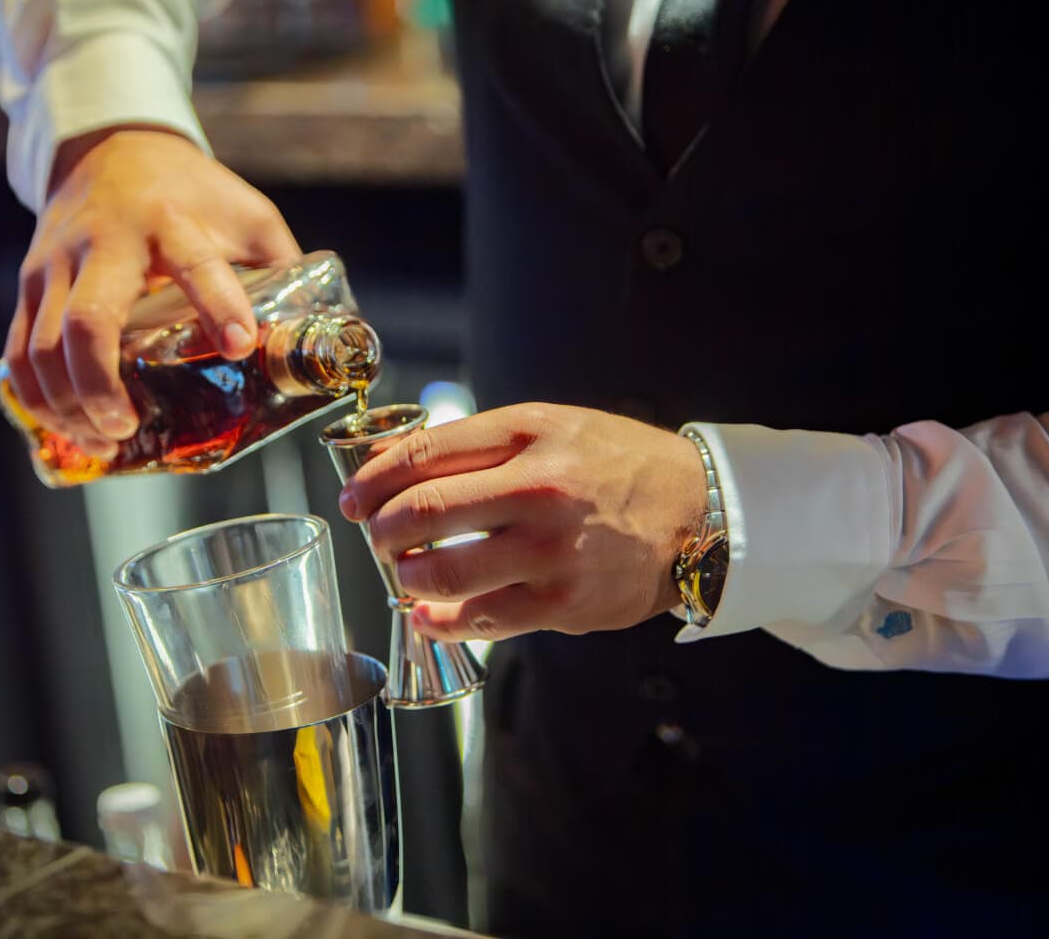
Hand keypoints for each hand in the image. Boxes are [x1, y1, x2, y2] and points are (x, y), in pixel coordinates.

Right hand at [4, 127, 299, 456]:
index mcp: (169, 221)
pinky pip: (18, 350)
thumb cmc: (188, 192)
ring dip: (67, 405)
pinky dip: (38, 398)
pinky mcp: (30, 285)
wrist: (107, 147)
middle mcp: (104, 242)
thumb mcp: (247, 213)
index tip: (242, 344)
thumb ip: (282, 267)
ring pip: (41, 346)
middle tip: (126, 429)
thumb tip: (317, 341)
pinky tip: (67, 428)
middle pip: (88, 322)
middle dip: (101, 385)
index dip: (218, 304)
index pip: (193, 263)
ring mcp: (56, 264)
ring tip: (103, 443)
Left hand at [337, 403, 707, 641]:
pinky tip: (428, 612)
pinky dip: (438, 619)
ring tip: (406, 574)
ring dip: (404, 578)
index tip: (353, 498)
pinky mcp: (562, 605)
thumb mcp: (547, 428)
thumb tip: (387, 460)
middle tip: (375, 537)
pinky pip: (478, 620)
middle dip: (378, 530)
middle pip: (421, 513)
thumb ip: (470, 443)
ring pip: (439, 573)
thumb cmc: (612, 465)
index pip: (423, 453)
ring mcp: (551, 551)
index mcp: (529, 434)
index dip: (371, 480)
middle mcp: (539, 489)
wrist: (696, 513)